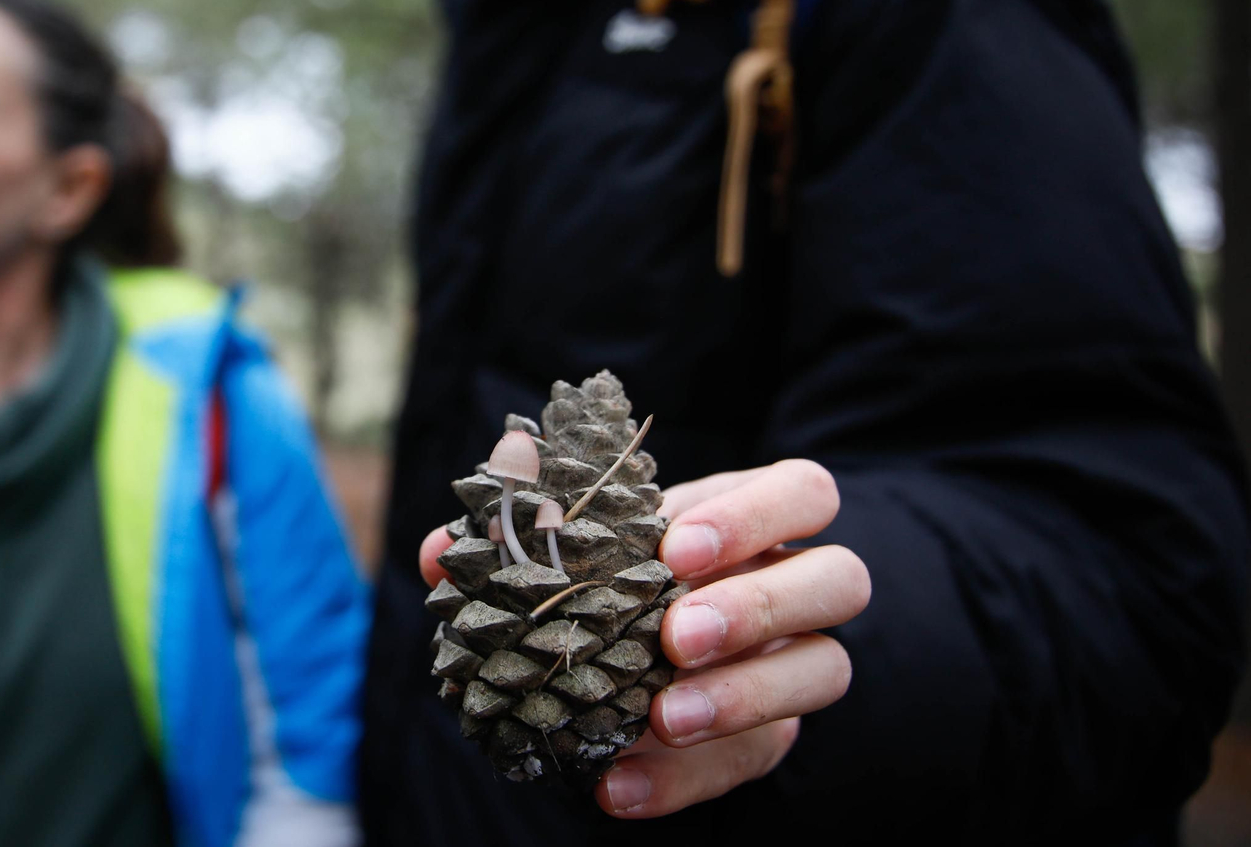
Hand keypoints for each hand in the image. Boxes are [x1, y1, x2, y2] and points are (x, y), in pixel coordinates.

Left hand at [416, 460, 868, 819]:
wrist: (626, 659)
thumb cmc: (600, 573)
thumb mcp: (562, 545)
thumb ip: (508, 537)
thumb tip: (440, 548)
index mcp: (749, 517)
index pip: (802, 491)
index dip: (754, 513)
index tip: (674, 550)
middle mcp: (791, 584)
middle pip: (839, 578)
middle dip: (761, 605)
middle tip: (677, 636)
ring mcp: (793, 663)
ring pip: (826, 671)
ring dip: (746, 696)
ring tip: (664, 717)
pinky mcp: (772, 735)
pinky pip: (755, 760)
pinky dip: (686, 779)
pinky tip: (621, 787)